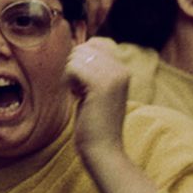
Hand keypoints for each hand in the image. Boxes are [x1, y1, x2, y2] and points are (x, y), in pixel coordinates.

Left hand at [65, 37, 129, 159]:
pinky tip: (77, 97)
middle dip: (74, 67)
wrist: (103, 148)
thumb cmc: (95, 122)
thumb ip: (92, 70)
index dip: (81, 60)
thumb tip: (77, 48)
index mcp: (123, 69)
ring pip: (76, 57)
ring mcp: (114, 76)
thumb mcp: (96, 90)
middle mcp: (122, 69)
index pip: (95, 43)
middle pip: (83, 48)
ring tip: (80, 94)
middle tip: (80, 90)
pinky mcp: (102, 84)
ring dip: (70, 76)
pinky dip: (68, 81)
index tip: (84, 82)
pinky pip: (73, 68)